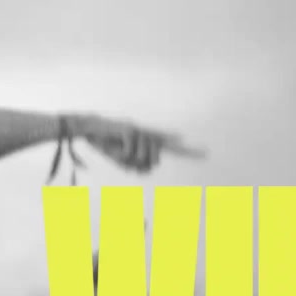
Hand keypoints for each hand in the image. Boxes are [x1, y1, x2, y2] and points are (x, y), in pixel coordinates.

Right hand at [75, 115, 205, 173]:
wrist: (89, 129)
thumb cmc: (106, 144)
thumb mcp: (121, 161)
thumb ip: (137, 166)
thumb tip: (152, 167)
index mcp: (147, 142)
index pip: (170, 147)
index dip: (187, 151)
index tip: (206, 153)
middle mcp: (147, 135)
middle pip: (155, 160)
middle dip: (142, 166)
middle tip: (127, 161)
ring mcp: (139, 131)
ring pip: (144, 157)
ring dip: (128, 160)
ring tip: (117, 152)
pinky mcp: (130, 129)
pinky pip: (131, 152)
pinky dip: (122, 155)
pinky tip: (115, 148)